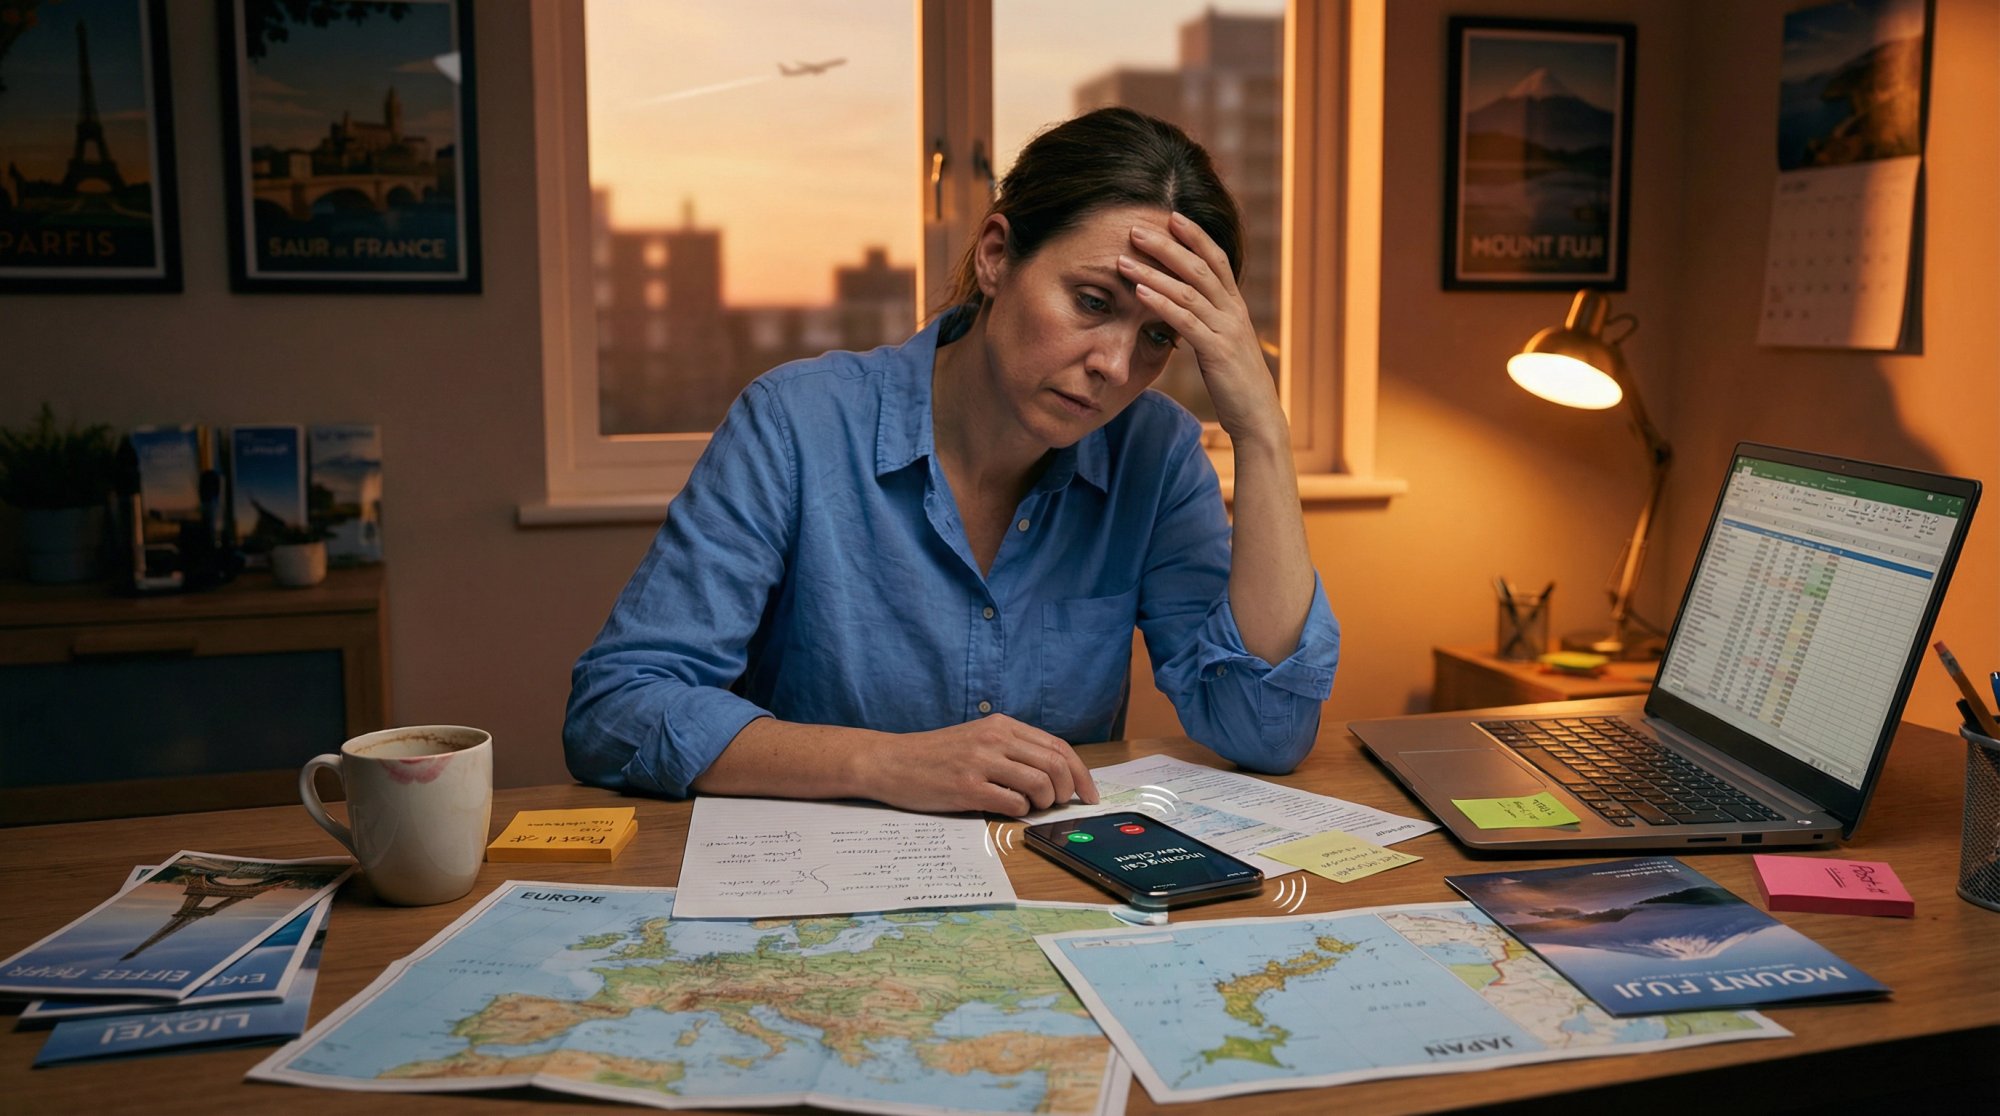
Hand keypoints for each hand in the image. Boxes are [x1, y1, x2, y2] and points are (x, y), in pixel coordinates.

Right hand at [856, 715, 1100, 815]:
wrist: (890, 761)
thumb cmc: (934, 756)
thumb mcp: (977, 739)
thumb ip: (1011, 750)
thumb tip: (1054, 776)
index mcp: (1001, 725)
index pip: (1058, 746)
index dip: (1080, 773)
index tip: (1088, 794)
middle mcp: (995, 739)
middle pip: (1055, 764)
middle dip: (1068, 791)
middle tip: (1060, 805)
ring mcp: (981, 762)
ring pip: (1039, 783)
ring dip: (1045, 802)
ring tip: (1032, 807)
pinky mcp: (967, 787)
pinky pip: (1013, 802)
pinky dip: (1021, 811)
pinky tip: (1009, 810)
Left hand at [1120, 213, 1287, 445]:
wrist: (1258, 416)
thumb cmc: (1236, 383)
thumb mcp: (1222, 345)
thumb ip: (1207, 322)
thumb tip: (1182, 308)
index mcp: (1235, 306)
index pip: (1216, 259)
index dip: (1195, 235)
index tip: (1171, 215)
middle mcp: (1234, 311)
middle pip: (1200, 266)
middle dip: (1168, 244)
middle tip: (1136, 228)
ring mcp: (1227, 329)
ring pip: (1189, 289)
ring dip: (1154, 271)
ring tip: (1125, 258)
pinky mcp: (1218, 351)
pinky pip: (1186, 320)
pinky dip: (1161, 303)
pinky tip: (1139, 291)